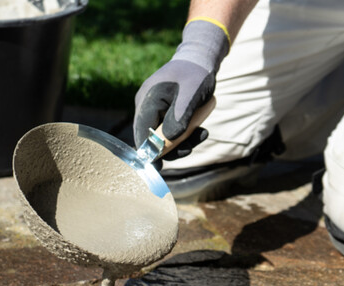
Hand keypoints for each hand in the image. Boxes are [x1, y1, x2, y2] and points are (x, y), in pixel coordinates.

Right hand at [134, 19, 228, 159]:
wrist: (200, 60)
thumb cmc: (195, 73)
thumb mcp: (191, 93)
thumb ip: (180, 116)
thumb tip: (170, 140)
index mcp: (147, 100)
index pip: (141, 132)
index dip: (148, 151)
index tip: (158, 167)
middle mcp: (145, 107)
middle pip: (150, 138)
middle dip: (172, 147)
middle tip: (192, 146)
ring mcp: (154, 111)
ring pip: (162, 138)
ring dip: (182, 142)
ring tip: (202, 134)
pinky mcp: (163, 115)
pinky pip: (170, 132)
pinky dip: (184, 135)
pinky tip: (200, 131)